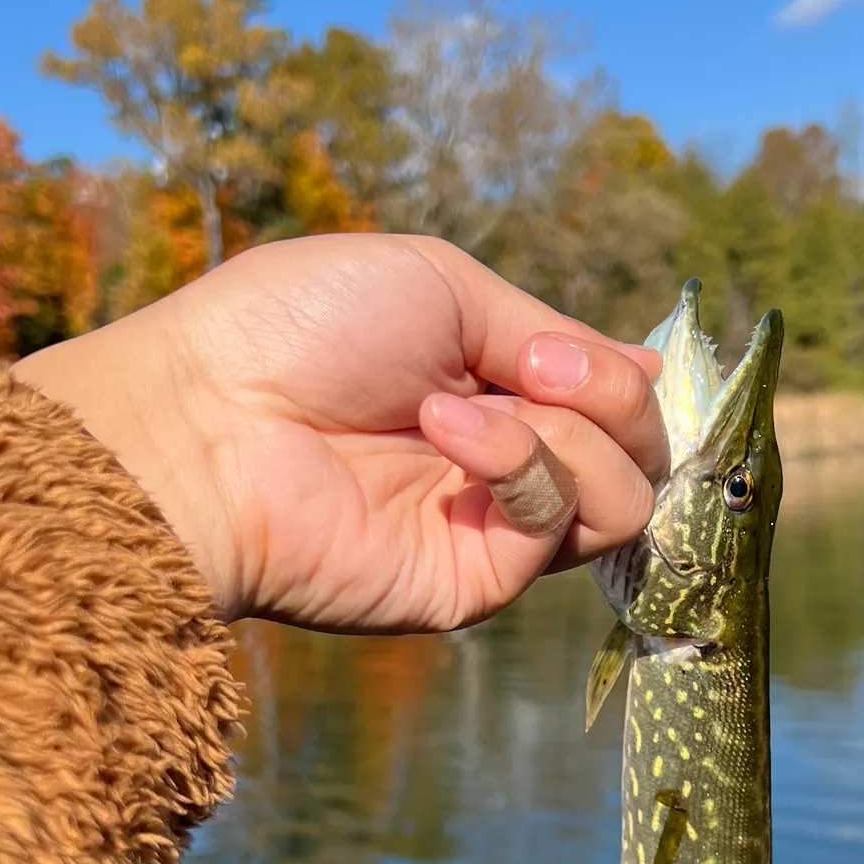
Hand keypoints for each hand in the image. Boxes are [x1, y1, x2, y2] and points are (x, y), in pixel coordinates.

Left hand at [13, 234, 666, 632]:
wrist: (210, 417)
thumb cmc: (304, 328)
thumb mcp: (445, 284)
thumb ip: (552, 332)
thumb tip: (653, 364)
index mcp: (501, 389)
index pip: (617, 399)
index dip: (631, 381)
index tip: (616, 357)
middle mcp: (511, 461)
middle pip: (640, 450)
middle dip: (616, 398)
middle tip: (544, 370)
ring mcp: (496, 524)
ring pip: (624, 496)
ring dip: (574, 432)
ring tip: (480, 404)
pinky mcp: (478, 578)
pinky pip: (560, 525)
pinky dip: (520, 465)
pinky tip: (449, 433)